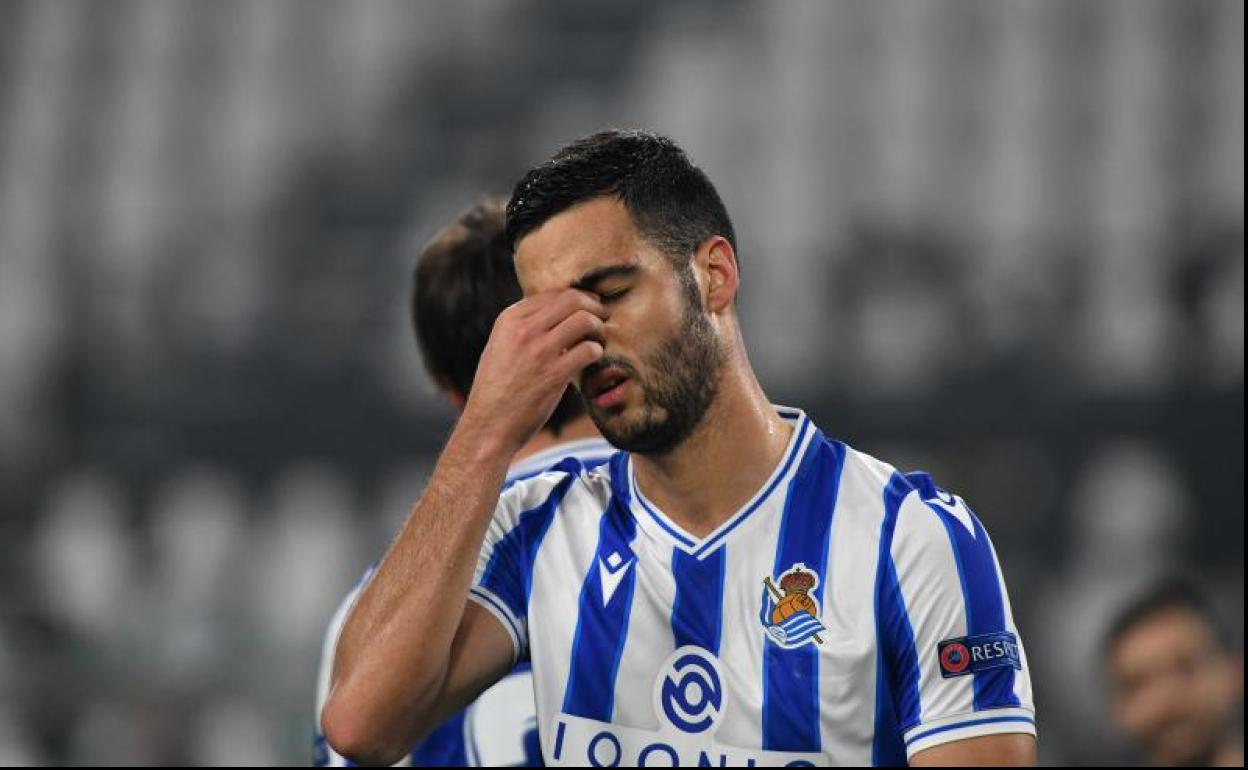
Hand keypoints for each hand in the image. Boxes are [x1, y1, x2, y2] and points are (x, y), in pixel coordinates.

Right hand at [461, 288, 606, 452]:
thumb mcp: (500, 347)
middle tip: (602, 319)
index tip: (588, 308)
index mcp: (509, 319)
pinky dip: (596, 352)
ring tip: (598, 340)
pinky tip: (592, 360)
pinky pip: (589, 350)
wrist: (488, 425)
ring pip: (584, 320)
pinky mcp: (554, 375)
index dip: (577, 298)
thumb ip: (523, 328)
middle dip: (594, 306)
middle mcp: (524, 330)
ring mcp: (539, 351)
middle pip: (573, 299)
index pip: (553, 294)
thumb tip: (555, 315)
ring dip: (599, 328)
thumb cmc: (497, 389)